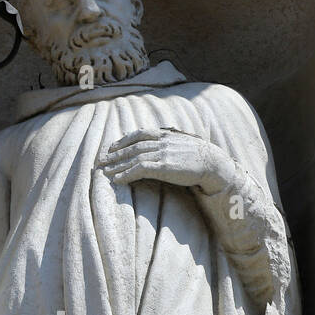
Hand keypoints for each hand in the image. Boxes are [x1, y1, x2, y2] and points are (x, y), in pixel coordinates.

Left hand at [97, 128, 235, 190]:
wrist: (213, 163)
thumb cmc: (200, 156)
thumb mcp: (184, 143)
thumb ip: (170, 142)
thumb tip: (163, 143)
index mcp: (165, 135)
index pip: (139, 134)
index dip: (123, 140)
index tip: (112, 147)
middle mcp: (161, 142)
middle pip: (132, 147)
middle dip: (115, 154)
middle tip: (101, 161)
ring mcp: (162, 154)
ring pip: (133, 158)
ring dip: (117, 166)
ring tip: (105, 173)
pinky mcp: (164, 167)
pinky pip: (139, 170)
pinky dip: (126, 174)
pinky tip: (117, 180)